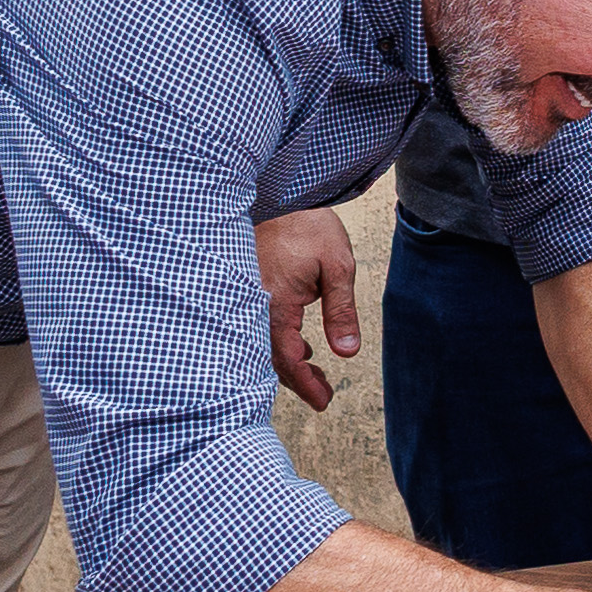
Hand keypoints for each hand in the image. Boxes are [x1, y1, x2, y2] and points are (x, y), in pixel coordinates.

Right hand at [251, 211, 360, 411]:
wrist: (277, 190)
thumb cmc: (307, 224)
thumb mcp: (336, 266)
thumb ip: (341, 311)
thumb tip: (347, 352)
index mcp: (275, 305)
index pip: (287, 359)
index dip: (306, 385)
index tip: (324, 401)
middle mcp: (253, 305)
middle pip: (270, 359)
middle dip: (297, 380)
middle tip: (322, 394)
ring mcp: (245, 296)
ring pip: (261, 344)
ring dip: (287, 362)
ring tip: (312, 372)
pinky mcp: (245, 287)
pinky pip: (256, 326)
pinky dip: (277, 343)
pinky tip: (299, 343)